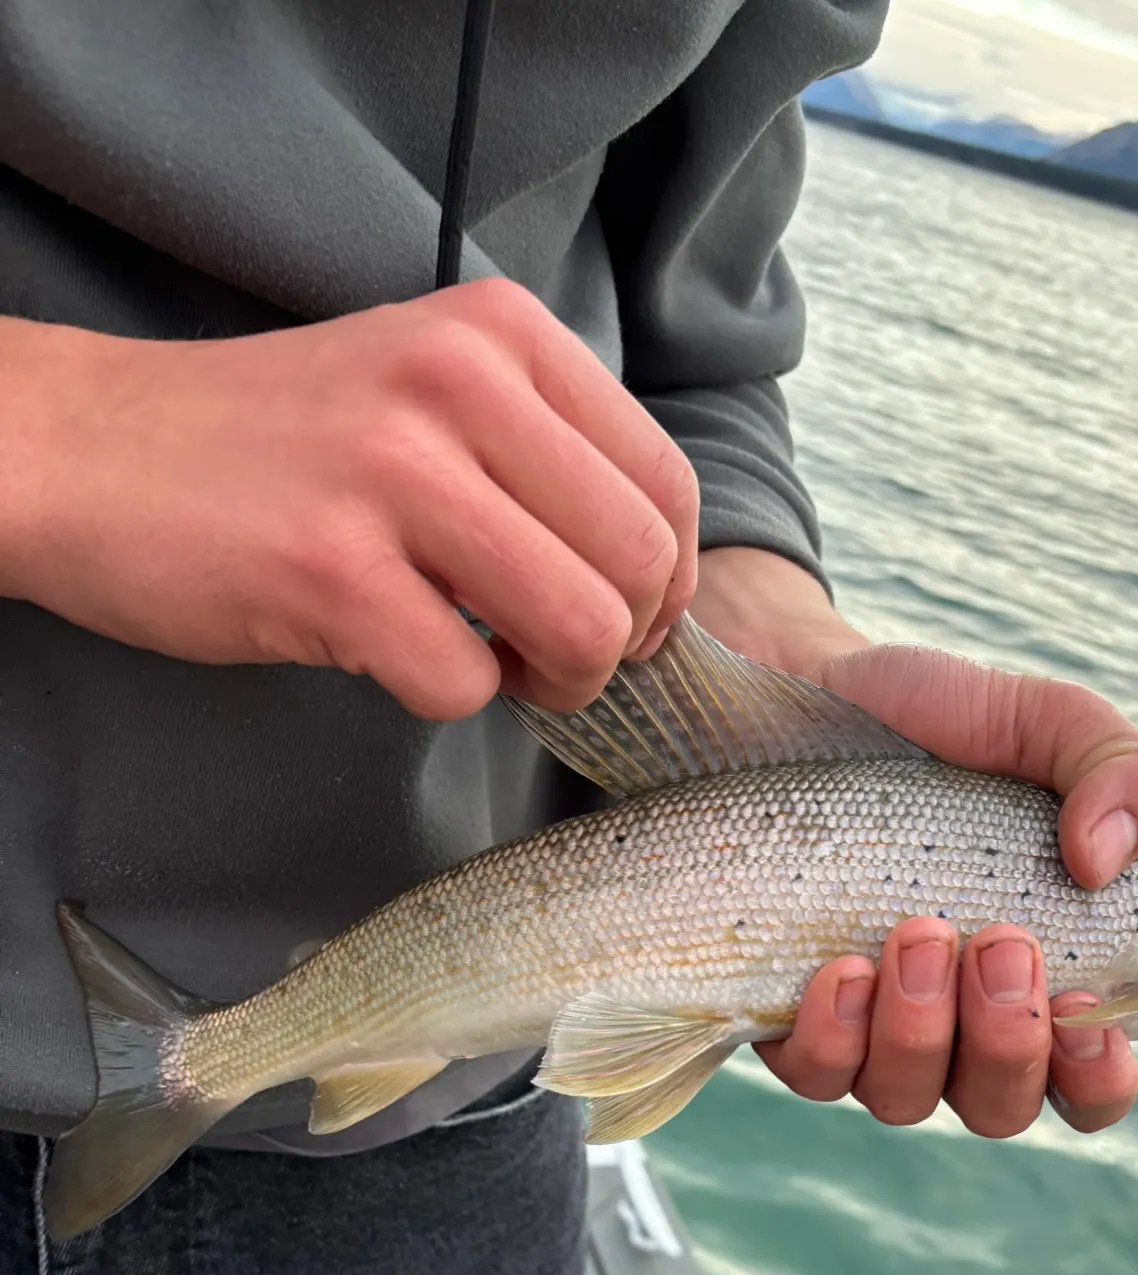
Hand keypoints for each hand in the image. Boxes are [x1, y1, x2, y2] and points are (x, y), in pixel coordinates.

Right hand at [0, 282, 697, 718]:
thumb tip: (651, 575)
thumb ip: (546, 452)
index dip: (666, 579)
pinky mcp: (330, 568)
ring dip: (558, 681)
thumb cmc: (281, 439)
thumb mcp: (432, 386)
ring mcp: (392, 473)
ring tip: (501, 666)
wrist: (88, 448)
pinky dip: (449, 695)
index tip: (624, 615)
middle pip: (640, 562)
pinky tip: (402, 655)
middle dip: (622, 642)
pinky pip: (465, 681)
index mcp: (502, 334)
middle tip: (558, 656)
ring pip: (582, 627)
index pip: (665, 482)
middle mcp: (460, 384)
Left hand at [691, 548, 1137, 1137]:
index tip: (1089, 1018)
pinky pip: (813, 1070)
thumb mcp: (1048, 722)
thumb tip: (1105, 859)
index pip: (1086, 1080)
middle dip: (1008, 1044)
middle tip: (999, 942)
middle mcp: (956, 1017)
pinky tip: (842, 969)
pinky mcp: (786, 1007)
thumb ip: (1125, 770)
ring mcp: (868, 1021)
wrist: (805, 683)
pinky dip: (835, 1035)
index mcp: (1039, 967)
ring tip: (917, 932)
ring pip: (905, 1097)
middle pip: (997, 1106)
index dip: (1096, 1078)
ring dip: (921, 1033)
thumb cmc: (938, 719)